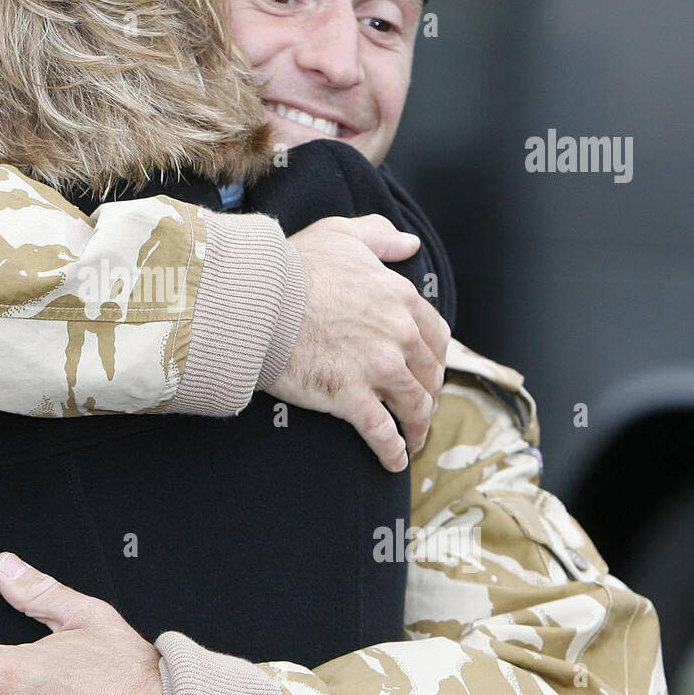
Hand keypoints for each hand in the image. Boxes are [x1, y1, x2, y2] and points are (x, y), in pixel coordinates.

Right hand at [265, 214, 448, 471]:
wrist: (259, 300)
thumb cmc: (294, 264)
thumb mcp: (342, 233)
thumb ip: (380, 236)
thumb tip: (410, 243)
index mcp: (400, 297)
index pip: (434, 335)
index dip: (434, 357)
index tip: (428, 369)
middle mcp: (398, 334)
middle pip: (428, 373)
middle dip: (429, 393)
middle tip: (421, 406)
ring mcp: (377, 368)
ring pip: (413, 405)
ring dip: (418, 425)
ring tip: (414, 438)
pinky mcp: (351, 397)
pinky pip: (382, 432)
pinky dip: (393, 450)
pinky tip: (395, 460)